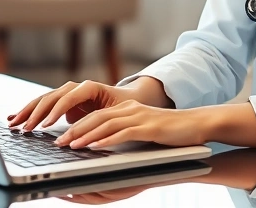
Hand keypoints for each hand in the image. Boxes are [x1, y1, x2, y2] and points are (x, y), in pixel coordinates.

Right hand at [8, 80, 132, 131]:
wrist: (125, 99)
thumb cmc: (124, 108)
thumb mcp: (117, 115)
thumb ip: (101, 122)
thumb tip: (85, 134)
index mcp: (90, 87)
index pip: (68, 97)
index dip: (55, 111)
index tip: (45, 126)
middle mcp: (76, 87)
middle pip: (51, 97)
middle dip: (36, 113)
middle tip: (24, 128)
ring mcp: (67, 93)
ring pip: (44, 100)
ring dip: (27, 111)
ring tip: (14, 123)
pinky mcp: (62, 101)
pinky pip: (43, 105)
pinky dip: (29, 111)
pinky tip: (15, 117)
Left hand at [55, 101, 208, 148]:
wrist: (197, 124)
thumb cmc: (170, 131)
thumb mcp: (143, 129)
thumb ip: (124, 132)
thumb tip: (101, 143)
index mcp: (126, 109)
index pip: (95, 115)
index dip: (76, 125)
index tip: (61, 137)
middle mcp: (130, 109)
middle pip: (95, 117)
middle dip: (74, 130)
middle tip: (58, 143)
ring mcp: (140, 116)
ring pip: (106, 124)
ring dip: (86, 135)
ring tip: (70, 145)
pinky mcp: (150, 127)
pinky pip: (123, 132)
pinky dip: (107, 139)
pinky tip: (95, 146)